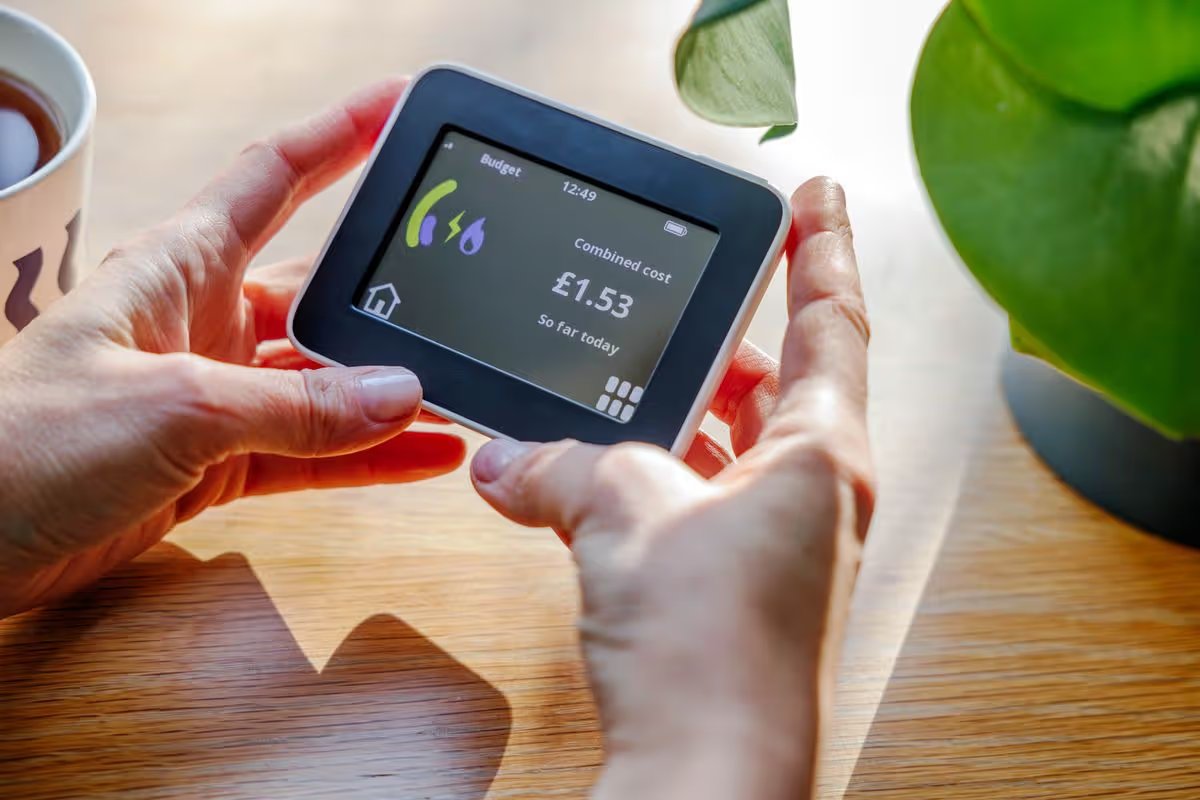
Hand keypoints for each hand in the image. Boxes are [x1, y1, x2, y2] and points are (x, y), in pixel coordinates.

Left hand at [0, 81, 465, 617]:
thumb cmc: (22, 446)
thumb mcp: (174, 408)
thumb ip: (295, 406)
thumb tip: (397, 393)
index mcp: (178, 268)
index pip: (273, 177)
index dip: (338, 135)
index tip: (399, 107)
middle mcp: (202, 322)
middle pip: (319, 293)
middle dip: (389, 297)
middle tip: (463, 299)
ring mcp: (214, 395)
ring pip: (325, 384)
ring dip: (390, 393)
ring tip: (465, 396)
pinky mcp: (215, 460)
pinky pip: (312, 450)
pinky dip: (367, 455)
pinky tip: (424, 454)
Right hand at [471, 178, 872, 799]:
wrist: (711, 774)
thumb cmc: (715, 652)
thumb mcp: (626, 516)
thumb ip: (564, 466)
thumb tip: (511, 460)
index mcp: (822, 455)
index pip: (833, 319)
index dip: (823, 246)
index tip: (817, 193)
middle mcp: (814, 497)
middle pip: (778, 383)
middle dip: (727, 339)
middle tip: (688, 297)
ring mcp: (777, 546)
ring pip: (727, 448)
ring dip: (677, 415)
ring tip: (622, 382)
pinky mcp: (734, 590)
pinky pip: (694, 504)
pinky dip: (651, 479)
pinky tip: (594, 476)